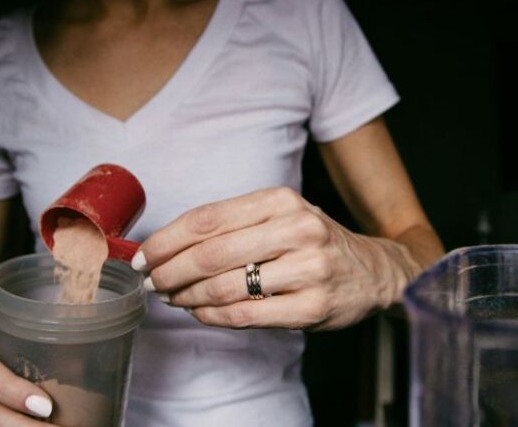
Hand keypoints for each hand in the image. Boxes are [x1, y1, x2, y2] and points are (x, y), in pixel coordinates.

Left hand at [134, 187, 420, 329]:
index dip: (166, 240)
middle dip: (170, 271)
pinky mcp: (313, 306)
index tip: (144, 255)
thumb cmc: (312, 242)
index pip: (207, 218)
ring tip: (172, 298)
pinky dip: (213, 316)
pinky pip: (247, 314)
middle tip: (151, 282)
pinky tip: (200, 312)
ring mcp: (308, 268)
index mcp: (280, 200)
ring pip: (225, 286)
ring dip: (187, 297)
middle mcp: (297, 228)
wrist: (373, 271)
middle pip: (210, 253)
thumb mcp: (279, 216)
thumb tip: (167, 246)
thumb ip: (231, 225)